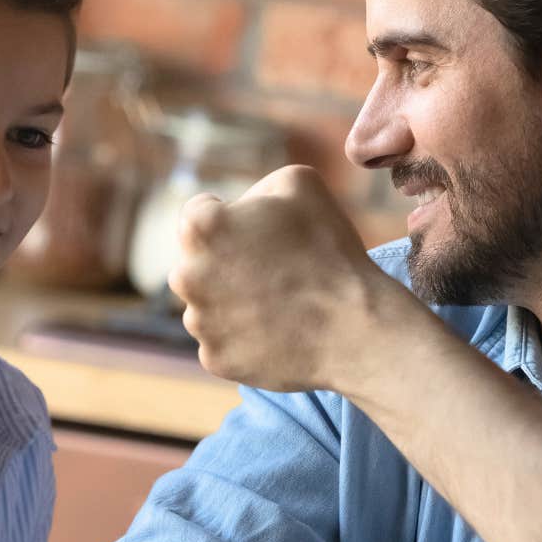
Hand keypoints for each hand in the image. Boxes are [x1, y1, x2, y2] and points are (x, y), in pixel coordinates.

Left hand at [169, 165, 401, 392]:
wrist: (355, 327)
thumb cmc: (330, 249)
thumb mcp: (300, 182)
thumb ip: (257, 187)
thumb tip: (241, 207)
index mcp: (200, 227)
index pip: (199, 213)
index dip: (233, 217)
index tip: (263, 232)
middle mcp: (186, 275)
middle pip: (197, 261)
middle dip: (225, 261)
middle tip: (272, 270)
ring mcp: (199, 323)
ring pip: (207, 304)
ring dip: (231, 300)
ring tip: (278, 302)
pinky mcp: (214, 359)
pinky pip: (222, 342)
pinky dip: (242, 338)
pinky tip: (276, 331)